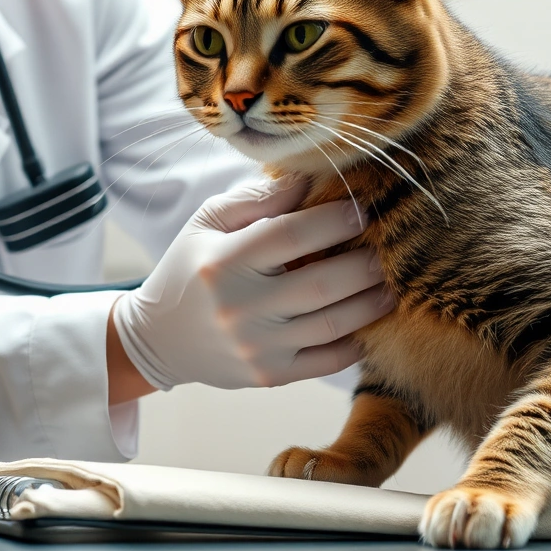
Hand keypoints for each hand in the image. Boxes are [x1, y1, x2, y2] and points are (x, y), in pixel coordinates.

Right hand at [110, 177, 394, 389]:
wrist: (159, 339)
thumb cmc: (191, 268)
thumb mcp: (208, 222)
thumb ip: (256, 199)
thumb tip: (308, 175)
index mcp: (224, 262)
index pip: (292, 234)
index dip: (334, 220)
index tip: (362, 210)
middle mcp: (241, 306)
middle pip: (322, 282)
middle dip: (365, 264)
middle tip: (387, 251)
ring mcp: (257, 346)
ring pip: (333, 323)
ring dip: (371, 303)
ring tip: (390, 285)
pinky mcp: (269, 376)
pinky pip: (327, 361)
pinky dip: (356, 343)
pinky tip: (369, 323)